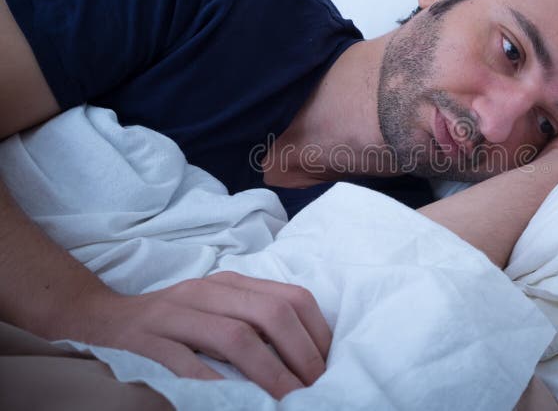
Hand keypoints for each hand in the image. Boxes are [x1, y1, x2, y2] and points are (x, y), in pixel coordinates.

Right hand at [73, 272, 330, 398]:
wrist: (104, 317)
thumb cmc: (175, 320)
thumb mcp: (219, 308)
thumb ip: (255, 319)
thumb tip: (307, 354)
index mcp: (233, 283)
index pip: (292, 297)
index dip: (318, 332)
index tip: (329, 364)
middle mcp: (208, 291)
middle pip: (271, 314)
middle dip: (301, 354)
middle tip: (315, 388)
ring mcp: (177, 315)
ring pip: (236, 337)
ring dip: (270, 372)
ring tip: (289, 398)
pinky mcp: (149, 342)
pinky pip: (189, 364)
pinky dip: (219, 384)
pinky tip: (239, 401)